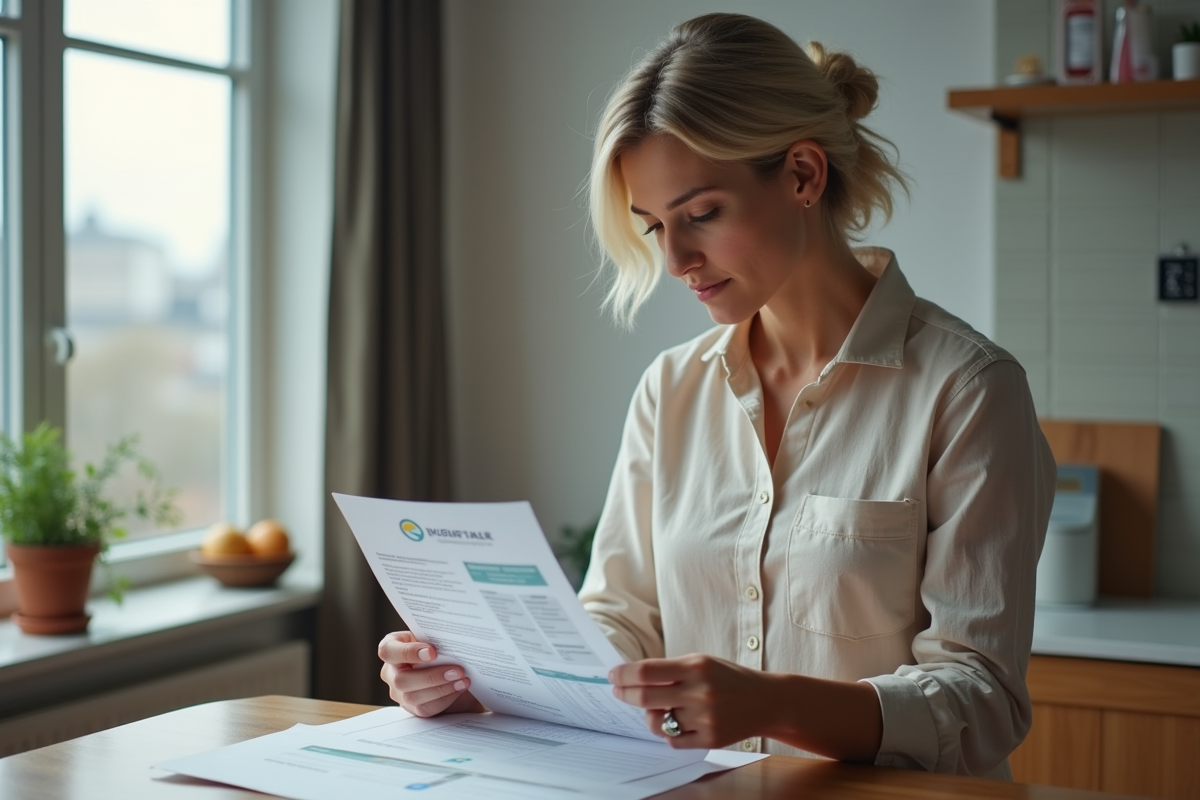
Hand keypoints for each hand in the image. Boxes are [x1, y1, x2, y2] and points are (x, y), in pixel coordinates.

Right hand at [378, 631, 484, 716]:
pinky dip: (445, 699)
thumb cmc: (437, 646)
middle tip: (457, 670)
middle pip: (401, 680)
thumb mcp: (433, 637)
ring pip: (413, 697)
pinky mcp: (412, 708)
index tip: (432, 652)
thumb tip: (450, 638)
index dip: (408, 652)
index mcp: (391, 648)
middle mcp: (390, 672)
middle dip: (432, 676)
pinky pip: (425, 709)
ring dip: (441, 689)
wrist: (447, 665)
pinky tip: (459, 689)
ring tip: (462, 680)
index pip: (388, 651)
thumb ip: (434, 637)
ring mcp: (399, 693)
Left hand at [609, 654, 774, 748]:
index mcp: (696, 667)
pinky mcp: (709, 739)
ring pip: (656, 722)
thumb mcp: (702, 662)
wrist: (766, 701)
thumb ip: (670, 670)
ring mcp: (705, 718)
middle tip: (618, 691)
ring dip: (649, 715)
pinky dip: (669, 731)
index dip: (624, 674)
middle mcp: (699, 692)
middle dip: (625, 694)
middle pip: (645, 697)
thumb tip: (631, 677)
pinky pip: (672, 739)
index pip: (647, 672)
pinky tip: (678, 720)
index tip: (613, 675)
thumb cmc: (728, 678)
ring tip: (658, 707)